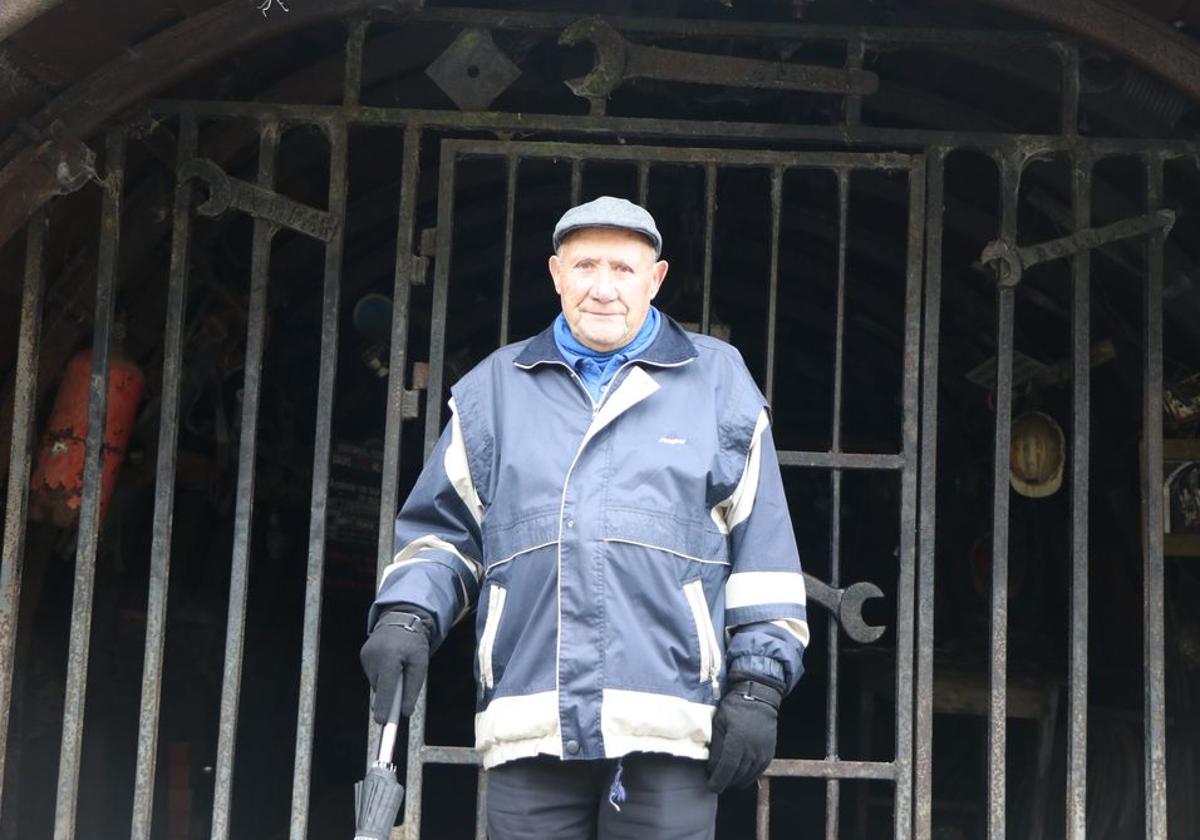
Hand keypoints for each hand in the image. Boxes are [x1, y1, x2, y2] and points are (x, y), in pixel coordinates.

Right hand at [360, 606, 433, 722]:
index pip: (386, 687)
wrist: (400, 619)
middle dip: (390, 695)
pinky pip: (374, 674)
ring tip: (398, 668)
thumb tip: (405, 712)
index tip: (382, 722)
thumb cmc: (413, 643)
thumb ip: (413, 688)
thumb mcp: (420, 663)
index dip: (384, 706)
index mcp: (389, 657)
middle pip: (381, 688)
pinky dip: (382, 675)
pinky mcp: (363, 656)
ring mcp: (366, 656)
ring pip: (377, 683)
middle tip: (400, 699)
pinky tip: (390, 663)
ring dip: (387, 683)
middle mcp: (374, 657)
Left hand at [706, 679, 781, 792]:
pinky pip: (759, 771)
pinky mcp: (769, 753)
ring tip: (727, 777)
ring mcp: (762, 753)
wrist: (758, 697)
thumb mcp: (719, 724)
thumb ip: (716, 747)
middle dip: (725, 782)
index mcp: (736, 742)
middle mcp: (751, 751)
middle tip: (716, 781)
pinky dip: (749, 775)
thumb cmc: (735, 708)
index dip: (718, 781)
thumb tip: (711, 766)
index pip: (726, 770)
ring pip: (748, 776)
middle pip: (737, 776)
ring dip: (737, 780)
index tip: (711, 786)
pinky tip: (741, 774)